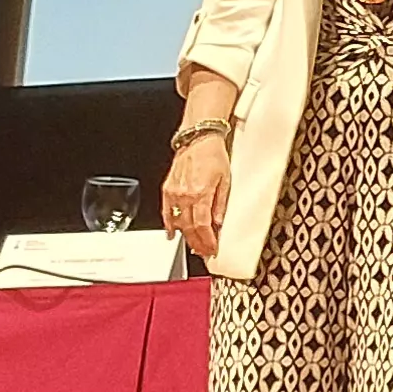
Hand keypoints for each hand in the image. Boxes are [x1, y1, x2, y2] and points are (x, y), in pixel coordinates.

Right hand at [167, 133, 231, 264]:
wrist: (197, 139)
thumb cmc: (213, 156)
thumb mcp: (226, 180)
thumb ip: (221, 204)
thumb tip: (219, 223)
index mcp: (201, 193)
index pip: (203, 225)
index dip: (207, 240)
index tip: (212, 248)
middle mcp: (185, 195)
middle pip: (190, 227)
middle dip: (197, 243)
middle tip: (204, 252)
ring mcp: (174, 193)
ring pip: (178, 222)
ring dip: (186, 236)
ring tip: (193, 246)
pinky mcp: (167, 189)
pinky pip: (167, 212)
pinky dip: (169, 224)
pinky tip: (172, 233)